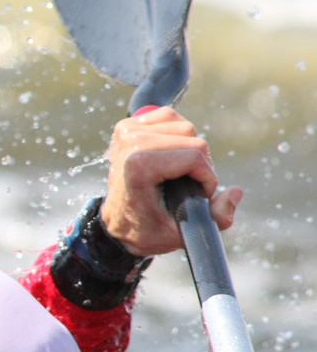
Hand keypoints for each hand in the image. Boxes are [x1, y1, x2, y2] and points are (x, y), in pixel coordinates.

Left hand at [99, 107, 242, 256]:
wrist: (116, 223)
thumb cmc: (146, 229)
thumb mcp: (181, 234)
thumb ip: (216, 218)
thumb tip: (235, 192)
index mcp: (138, 166)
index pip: (194, 155)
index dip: (206, 177)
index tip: (198, 194)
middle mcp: (130, 143)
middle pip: (193, 138)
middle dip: (200, 164)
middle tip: (189, 184)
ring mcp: (127, 131)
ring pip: (184, 126)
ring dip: (189, 148)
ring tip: (179, 171)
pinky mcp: (127, 125)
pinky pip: (169, 117)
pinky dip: (177, 134)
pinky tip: (170, 154)